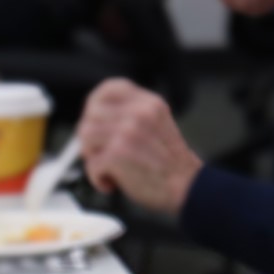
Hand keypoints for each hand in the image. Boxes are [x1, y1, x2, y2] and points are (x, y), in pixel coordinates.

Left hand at [77, 79, 203, 215]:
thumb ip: (131, 116)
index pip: (110, 88)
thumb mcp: (157, 125)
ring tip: (108, 168)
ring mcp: (128, 131)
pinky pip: (92, 163)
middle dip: (90, 138)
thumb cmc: (170, 164)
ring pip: (86, 136)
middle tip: (103, 153)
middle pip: (90, 115)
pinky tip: (113, 182)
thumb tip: (94, 120)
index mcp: (150, 103)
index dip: (95, 103)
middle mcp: (139, 112)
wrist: (187, 186)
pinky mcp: (119, 153)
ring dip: (92, 157)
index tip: (94, 119)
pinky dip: (98, 178)